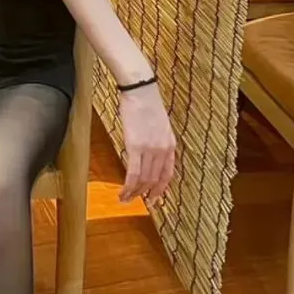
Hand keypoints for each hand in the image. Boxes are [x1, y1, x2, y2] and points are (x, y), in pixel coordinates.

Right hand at [117, 82, 175, 204]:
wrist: (141, 91)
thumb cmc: (147, 104)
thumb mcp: (159, 126)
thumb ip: (157, 141)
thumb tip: (149, 153)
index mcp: (170, 145)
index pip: (168, 174)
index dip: (161, 188)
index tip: (155, 198)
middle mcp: (163, 151)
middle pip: (155, 180)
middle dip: (146, 194)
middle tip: (138, 202)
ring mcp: (150, 150)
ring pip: (144, 180)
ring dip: (135, 193)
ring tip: (126, 199)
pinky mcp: (136, 147)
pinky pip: (133, 173)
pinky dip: (128, 186)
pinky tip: (123, 192)